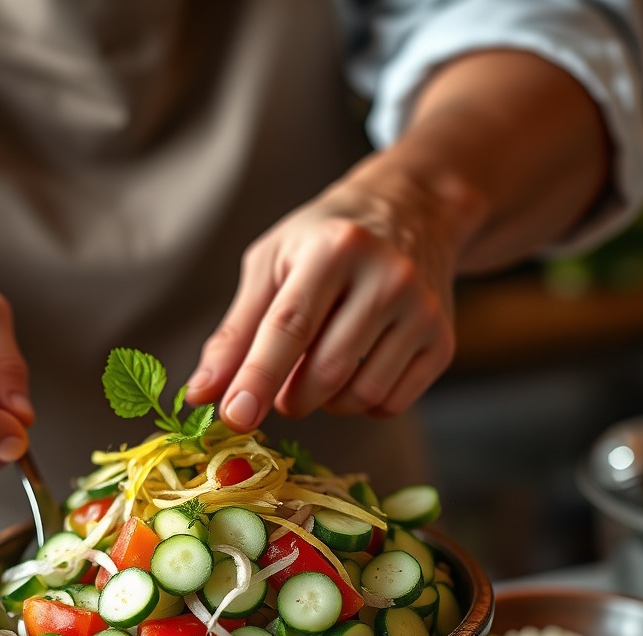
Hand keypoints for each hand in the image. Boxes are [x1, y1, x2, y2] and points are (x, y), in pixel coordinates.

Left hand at [184, 168, 460, 431]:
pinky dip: (361, 404)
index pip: (290, 327)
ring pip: (359, 396)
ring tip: (320, 365)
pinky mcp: (441, 341)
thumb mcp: (271, 265)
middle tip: (279, 385)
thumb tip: (201, 395)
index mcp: (335, 249)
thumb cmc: (325, 240)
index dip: (257, 377)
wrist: (413, 211)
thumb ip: (234, 332)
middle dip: (289, 397)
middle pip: (325, 373)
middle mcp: (388, 277)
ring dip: (325, 402)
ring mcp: (422, 310)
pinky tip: (356, 369)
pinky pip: (390, 404)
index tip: (233, 418)